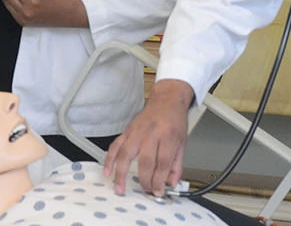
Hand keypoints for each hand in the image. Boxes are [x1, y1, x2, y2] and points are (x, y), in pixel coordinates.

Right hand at [104, 79, 193, 195]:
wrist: (167, 100)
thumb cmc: (174, 120)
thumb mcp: (182, 143)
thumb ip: (177, 165)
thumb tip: (170, 183)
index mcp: (168, 136)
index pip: (163, 163)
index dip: (160, 180)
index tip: (158, 191)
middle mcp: (152, 133)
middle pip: (145, 161)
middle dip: (145, 180)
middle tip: (146, 190)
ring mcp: (137, 131)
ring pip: (126, 154)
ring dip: (121, 173)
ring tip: (120, 188)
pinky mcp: (127, 130)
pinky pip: (115, 146)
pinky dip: (109, 159)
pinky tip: (107, 171)